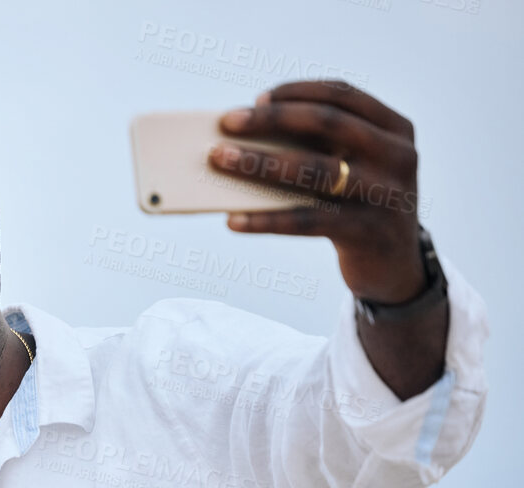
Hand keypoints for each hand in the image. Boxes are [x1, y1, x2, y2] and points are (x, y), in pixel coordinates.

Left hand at [211, 80, 424, 301]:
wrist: (395, 265)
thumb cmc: (359, 205)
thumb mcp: (355, 168)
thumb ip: (321, 147)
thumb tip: (247, 137)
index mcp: (395, 128)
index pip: (343, 95)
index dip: (299, 92)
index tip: (258, 99)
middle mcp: (398, 155)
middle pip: (328, 124)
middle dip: (273, 119)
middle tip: (227, 122)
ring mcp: (386, 194)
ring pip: (314, 171)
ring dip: (260, 162)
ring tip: (220, 160)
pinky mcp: (366, 232)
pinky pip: (306, 221)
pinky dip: (266, 220)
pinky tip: (234, 220)